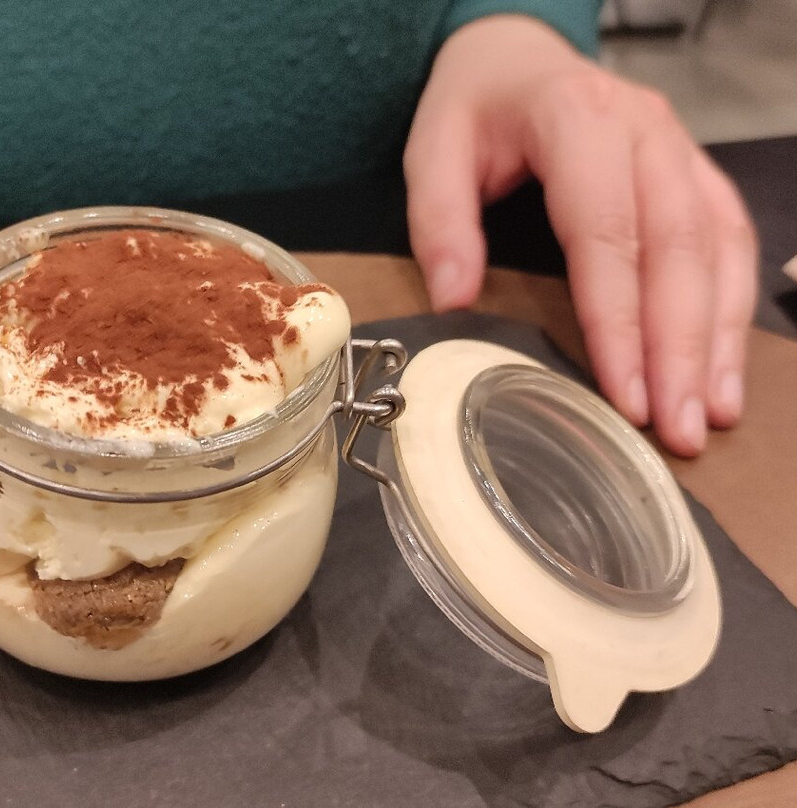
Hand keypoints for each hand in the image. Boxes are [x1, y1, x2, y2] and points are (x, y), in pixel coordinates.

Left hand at [404, 14, 757, 456]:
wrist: (516, 55)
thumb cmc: (474, 107)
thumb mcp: (432, 149)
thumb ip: (439, 221)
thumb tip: (456, 302)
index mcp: (576, 118)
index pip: (606, 232)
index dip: (619, 319)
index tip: (625, 394)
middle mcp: (645, 130)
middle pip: (676, 247)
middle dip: (680, 346)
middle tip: (678, 428)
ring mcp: (679, 149)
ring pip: (716, 247)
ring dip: (718, 337)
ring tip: (710, 414)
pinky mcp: (693, 172)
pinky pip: (729, 239)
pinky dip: (732, 307)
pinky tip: (723, 367)